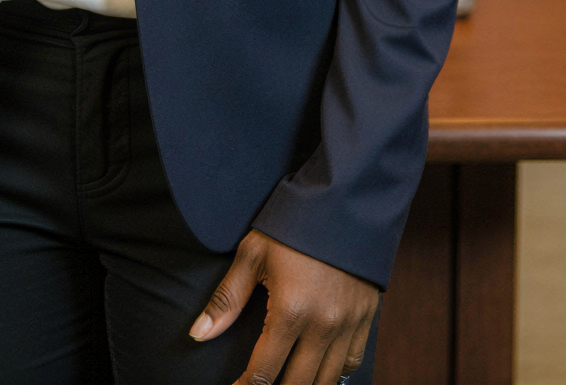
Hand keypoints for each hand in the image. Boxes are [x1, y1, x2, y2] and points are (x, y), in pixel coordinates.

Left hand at [190, 229, 378, 384]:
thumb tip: (199, 334)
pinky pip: (352, 363)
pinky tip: (319, 372)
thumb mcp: (253, 254)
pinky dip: (335, 374)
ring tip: (286, 382)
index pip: (264, 372)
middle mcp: (323, 325)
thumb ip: (227, 300)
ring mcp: (348, 324)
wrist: (344, 200)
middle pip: (298, 384)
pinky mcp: (366, 318)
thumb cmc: (292, 224)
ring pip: (327, 381)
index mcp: (291, 310)